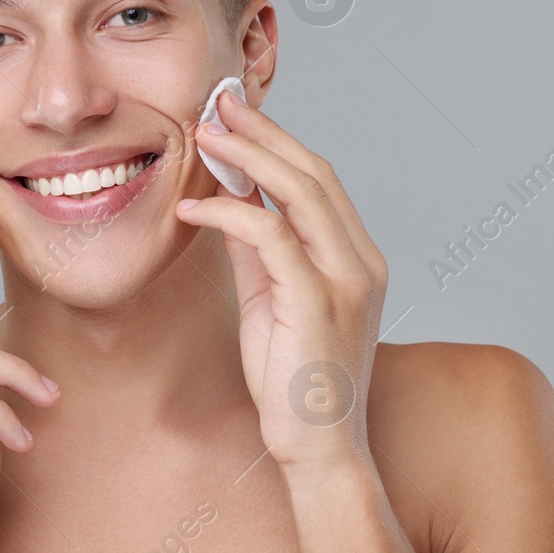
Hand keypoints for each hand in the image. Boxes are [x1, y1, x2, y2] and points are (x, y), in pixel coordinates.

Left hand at [176, 91, 388, 472]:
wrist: (320, 451)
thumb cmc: (296, 383)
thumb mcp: (271, 301)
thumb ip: (258, 252)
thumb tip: (229, 204)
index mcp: (356, 259)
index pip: (319, 180)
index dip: (276, 141)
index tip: (235, 114)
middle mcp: (361, 261)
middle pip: (313, 172)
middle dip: (263, 131)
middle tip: (218, 101)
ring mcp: (346, 280)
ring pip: (300, 192)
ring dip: (247, 156)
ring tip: (205, 133)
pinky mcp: (318, 302)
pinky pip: (270, 236)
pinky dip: (228, 213)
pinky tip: (192, 209)